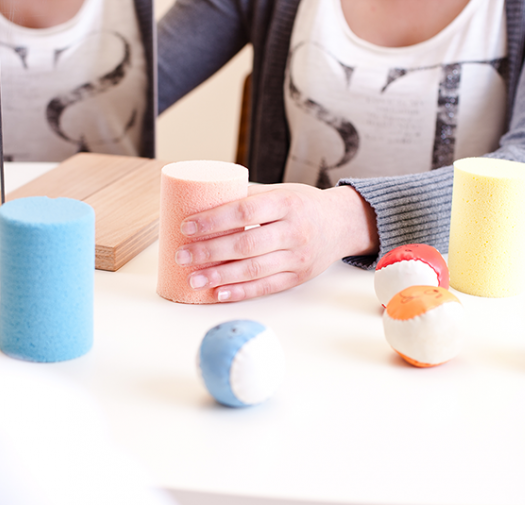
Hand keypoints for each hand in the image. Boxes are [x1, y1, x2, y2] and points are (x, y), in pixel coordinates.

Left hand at [175, 183, 377, 301]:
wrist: (342, 224)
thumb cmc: (303, 205)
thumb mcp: (280, 191)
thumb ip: (248, 197)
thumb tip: (201, 200)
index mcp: (286, 203)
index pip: (244, 211)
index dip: (213, 220)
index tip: (186, 226)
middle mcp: (295, 231)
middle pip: (245, 244)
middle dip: (208, 252)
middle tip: (182, 255)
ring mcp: (298, 257)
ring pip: (254, 270)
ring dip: (219, 276)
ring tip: (193, 279)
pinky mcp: (298, 277)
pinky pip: (266, 287)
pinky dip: (241, 292)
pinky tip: (219, 293)